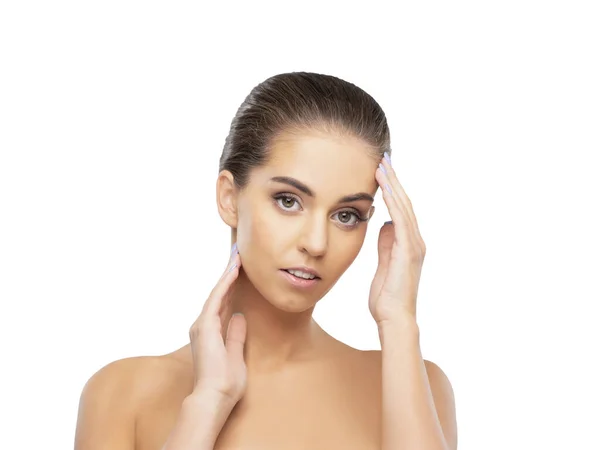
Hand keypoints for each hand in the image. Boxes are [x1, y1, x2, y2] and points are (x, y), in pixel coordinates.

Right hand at [188, 244, 246, 404]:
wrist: (215, 397)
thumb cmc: (225, 382)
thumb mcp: (236, 354)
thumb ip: (236, 335)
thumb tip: (239, 317)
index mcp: (211, 332)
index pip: (224, 303)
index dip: (232, 286)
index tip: (240, 270)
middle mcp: (203, 325)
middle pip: (219, 293)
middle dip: (229, 274)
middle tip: (238, 254)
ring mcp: (202, 324)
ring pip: (218, 292)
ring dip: (228, 273)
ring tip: (238, 255)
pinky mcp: (206, 325)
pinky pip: (217, 298)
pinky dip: (226, 283)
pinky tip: (234, 270)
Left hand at [369, 152, 425, 325]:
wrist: (394, 319)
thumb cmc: (386, 298)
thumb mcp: (383, 265)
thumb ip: (386, 245)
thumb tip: (385, 224)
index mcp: (408, 244)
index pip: (399, 210)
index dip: (391, 189)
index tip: (381, 171)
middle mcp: (415, 241)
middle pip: (403, 203)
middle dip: (393, 180)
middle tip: (383, 158)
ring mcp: (414, 245)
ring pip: (403, 206)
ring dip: (393, 184)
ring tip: (382, 164)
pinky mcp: (408, 250)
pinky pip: (401, 219)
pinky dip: (394, 201)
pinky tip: (385, 186)